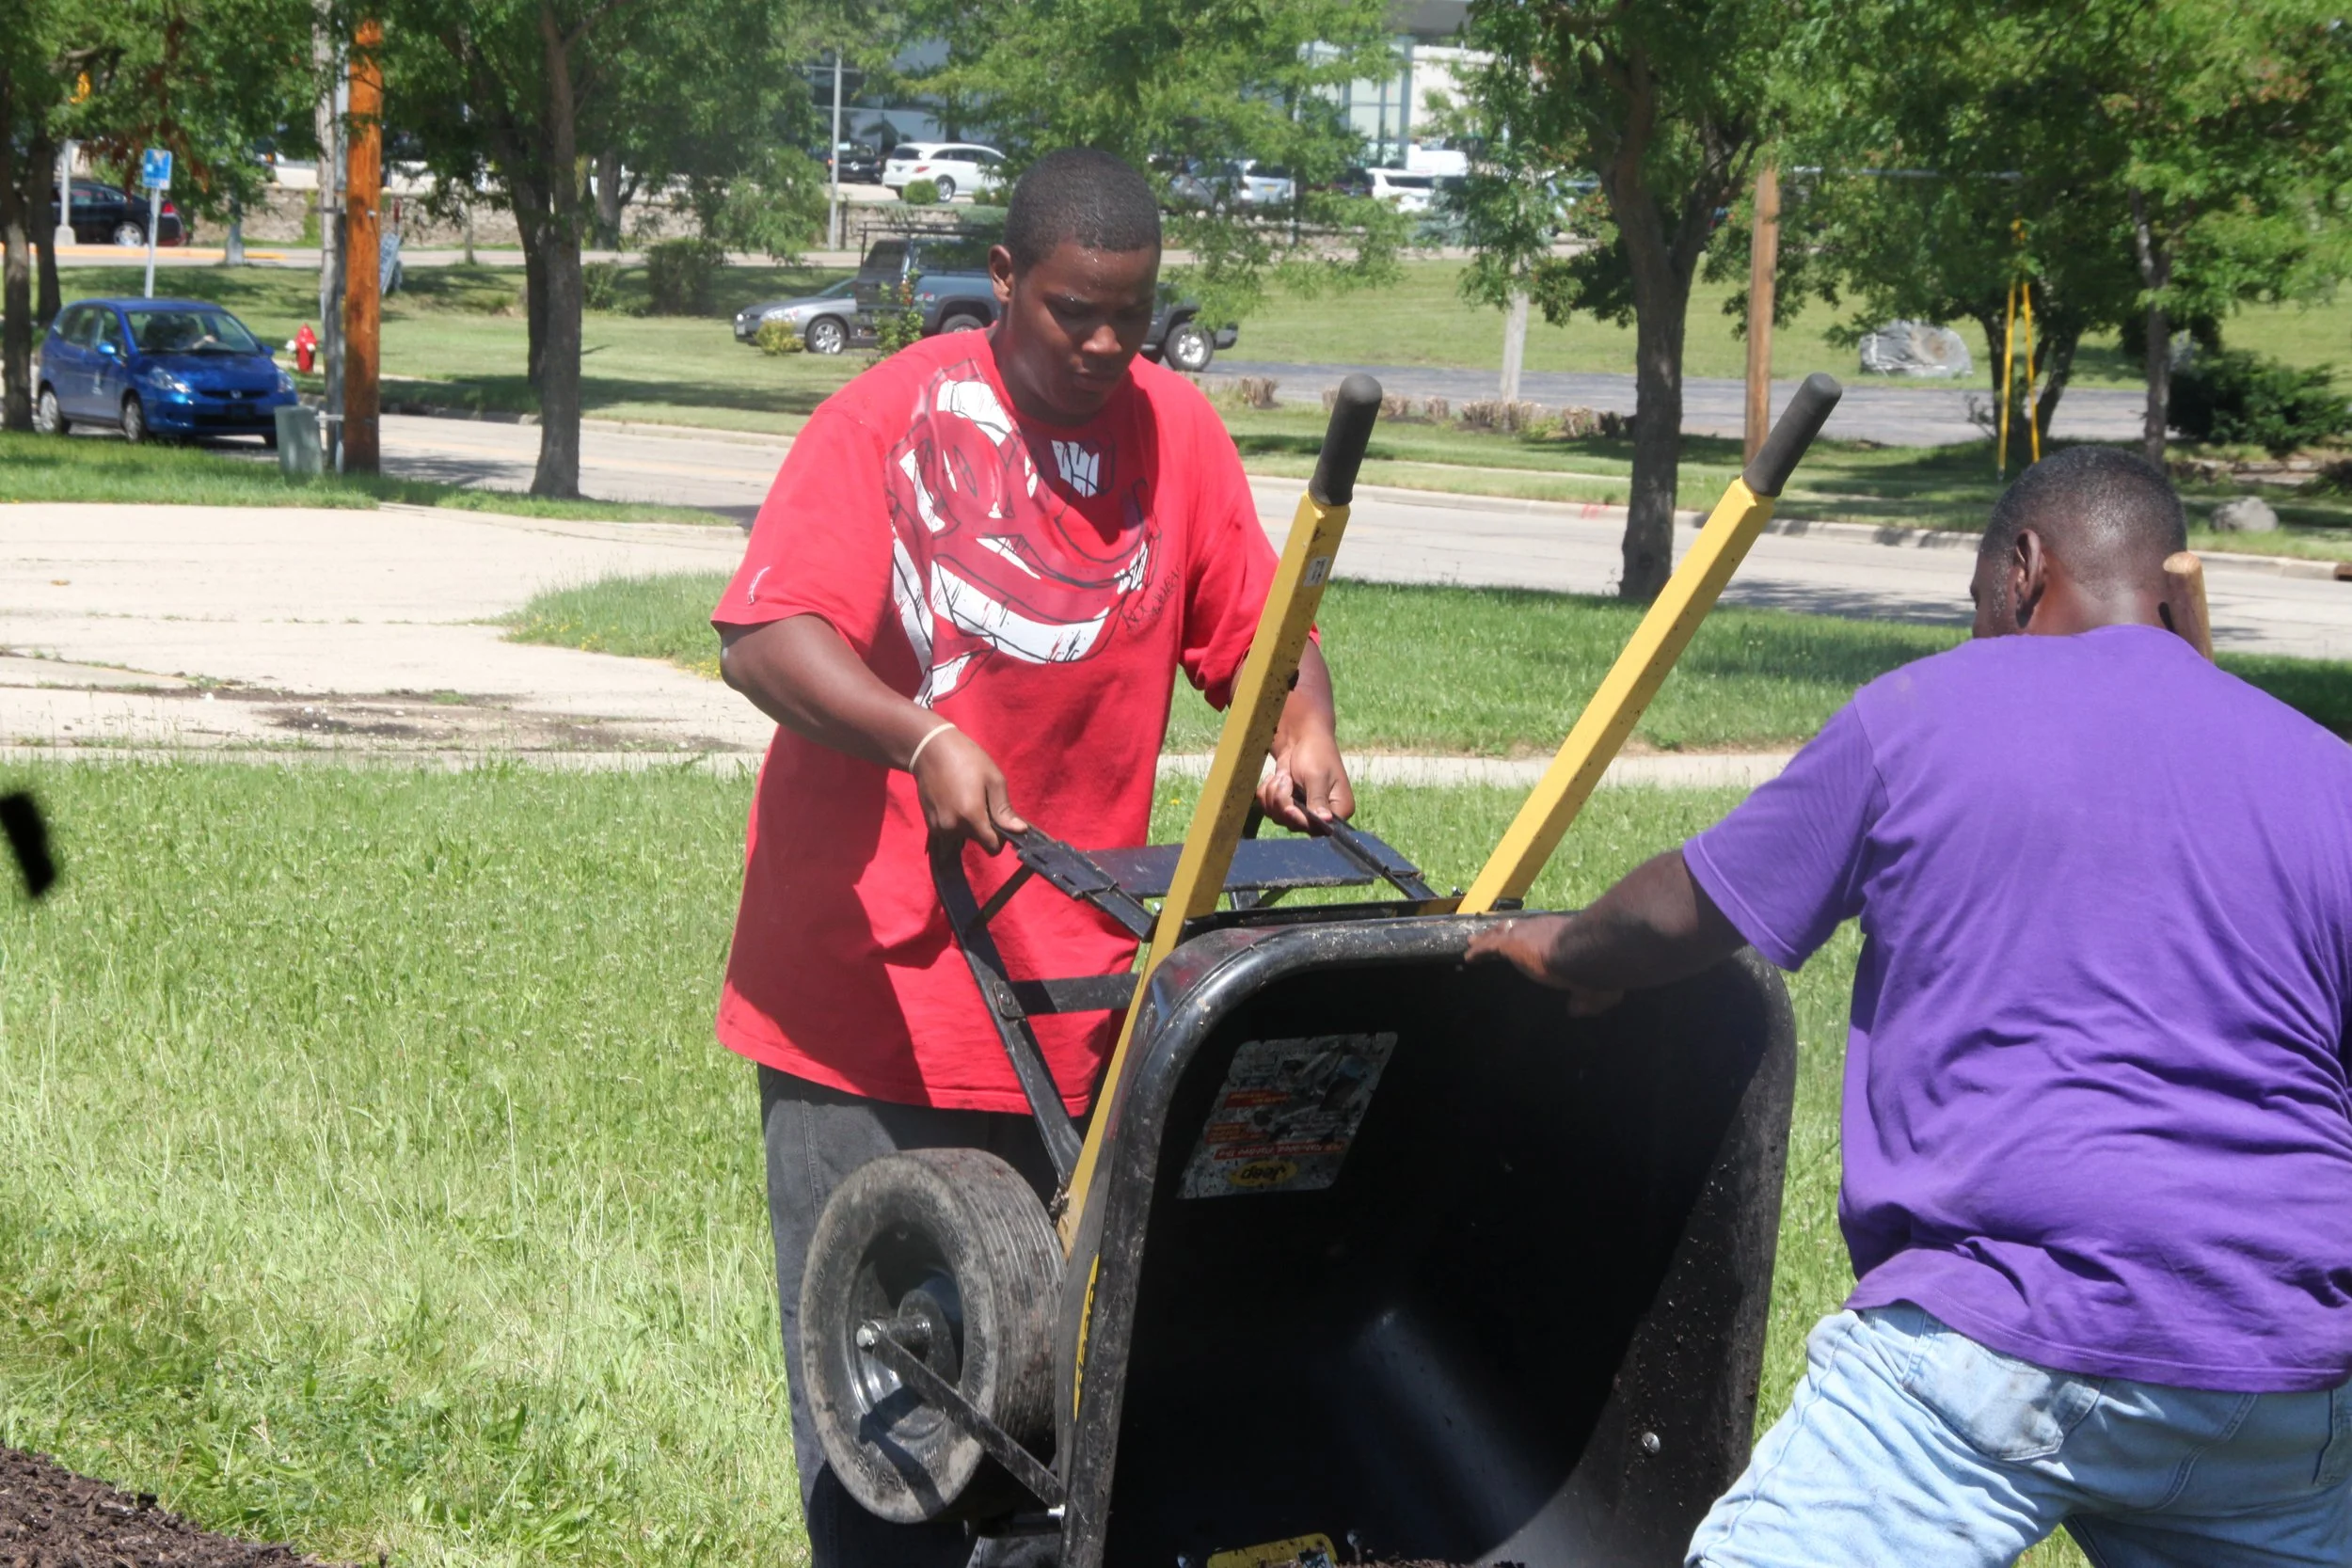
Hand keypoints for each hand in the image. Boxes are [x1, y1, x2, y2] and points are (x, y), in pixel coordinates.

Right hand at [912, 728, 1027, 852]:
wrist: (930, 750)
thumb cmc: (967, 759)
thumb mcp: (993, 779)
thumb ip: (1004, 809)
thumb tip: (1020, 831)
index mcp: (971, 816)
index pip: (992, 848)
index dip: (1000, 837)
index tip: (999, 821)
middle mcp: (953, 827)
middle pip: (978, 841)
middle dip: (984, 827)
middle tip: (980, 801)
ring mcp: (939, 827)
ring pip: (964, 838)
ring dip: (968, 826)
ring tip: (965, 799)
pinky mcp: (930, 824)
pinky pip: (950, 833)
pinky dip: (955, 824)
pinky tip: (953, 802)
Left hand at [1259, 727, 1354, 831]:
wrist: (1300, 736)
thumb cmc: (1316, 752)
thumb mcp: (1317, 776)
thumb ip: (1318, 801)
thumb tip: (1326, 822)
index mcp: (1338, 809)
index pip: (1319, 829)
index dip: (1300, 820)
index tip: (1290, 807)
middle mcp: (1322, 814)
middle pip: (1295, 824)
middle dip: (1283, 802)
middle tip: (1285, 779)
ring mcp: (1303, 810)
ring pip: (1278, 817)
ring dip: (1273, 795)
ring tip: (1282, 775)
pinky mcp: (1287, 804)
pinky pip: (1269, 809)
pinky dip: (1266, 793)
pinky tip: (1274, 777)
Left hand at [1465, 915, 1624, 1015]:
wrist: (1587, 952)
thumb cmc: (1597, 970)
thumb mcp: (1598, 990)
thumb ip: (1585, 1001)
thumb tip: (1575, 1010)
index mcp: (1562, 936)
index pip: (1542, 935)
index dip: (1531, 938)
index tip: (1525, 945)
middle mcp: (1542, 929)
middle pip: (1516, 928)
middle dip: (1503, 932)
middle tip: (1492, 937)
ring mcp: (1525, 935)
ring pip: (1499, 933)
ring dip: (1486, 939)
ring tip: (1472, 943)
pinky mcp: (1511, 944)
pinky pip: (1489, 947)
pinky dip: (1479, 951)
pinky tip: (1469, 957)